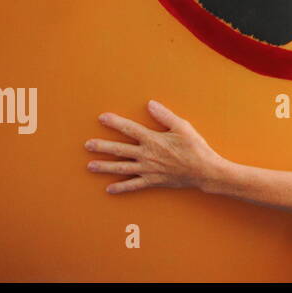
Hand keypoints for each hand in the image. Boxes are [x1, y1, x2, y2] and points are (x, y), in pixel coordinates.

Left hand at [85, 100, 224, 193]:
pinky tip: (109, 189)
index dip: (115, 122)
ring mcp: (147, 169)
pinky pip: (133, 185)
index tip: (102, 118)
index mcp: (153, 140)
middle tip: (87, 145)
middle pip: (119, 149)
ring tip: (90, 166)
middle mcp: (146, 155)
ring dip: (104, 167)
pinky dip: (121, 188)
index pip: (129, 129)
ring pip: (121, 168)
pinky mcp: (152, 181)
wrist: (204, 171)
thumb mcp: (183, 127)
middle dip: (102, 146)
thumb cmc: (195, 147)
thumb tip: (150, 104)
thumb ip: (165, 116)